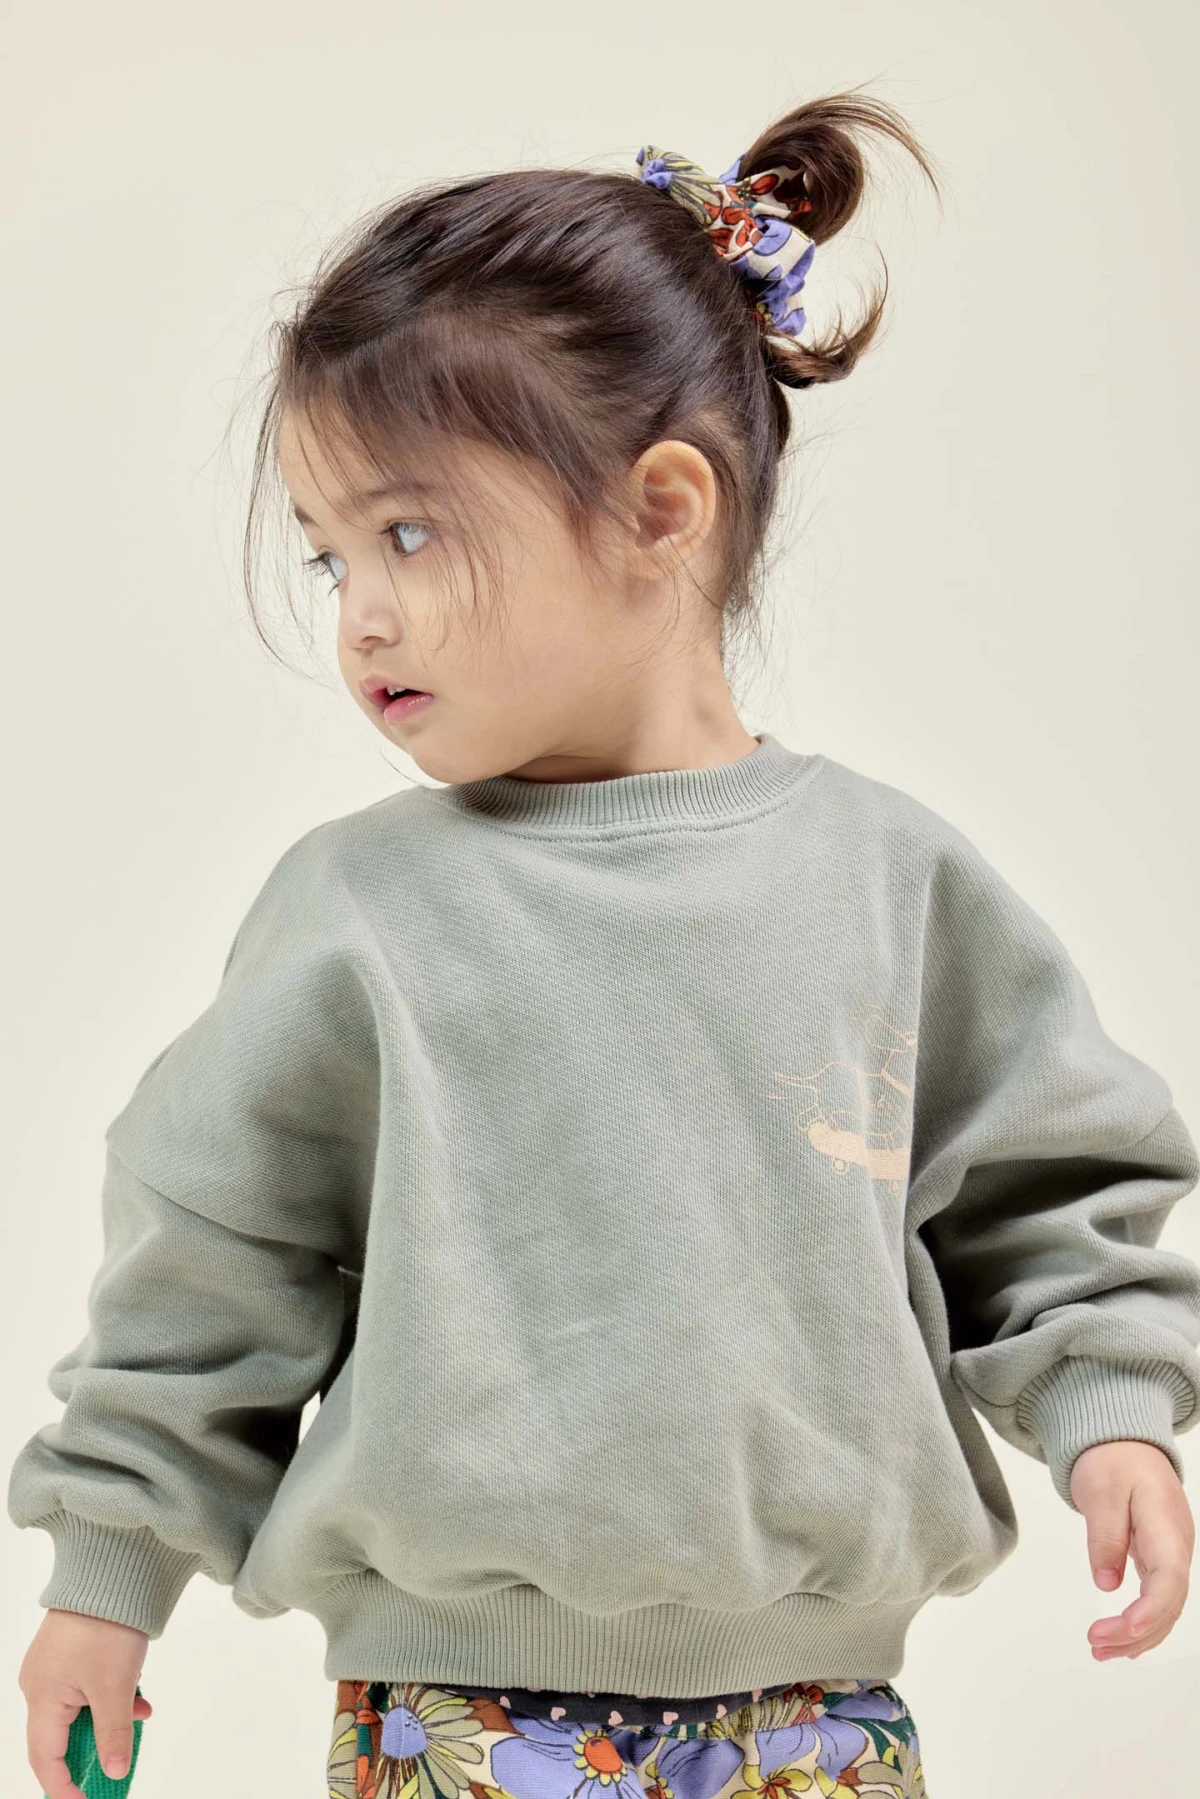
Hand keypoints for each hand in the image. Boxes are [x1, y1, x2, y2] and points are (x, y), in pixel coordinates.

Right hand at [19, 1609, 152, 1797]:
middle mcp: (40, 1684)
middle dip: (91, 1751)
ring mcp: (54, 1665)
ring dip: (108, 1719)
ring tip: (139, 1715)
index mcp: (41, 1697)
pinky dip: (110, 1696)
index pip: (45, 1759)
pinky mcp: (71, 1649)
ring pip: (79, 1709)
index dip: (63, 1788)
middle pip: (60, 1736)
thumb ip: (113, 1735)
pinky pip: (86, 1687)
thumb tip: (114, 1771)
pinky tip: (138, 1694)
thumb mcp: (115, 1688)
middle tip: (117, 1766)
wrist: (111, 1569)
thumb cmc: (106, 1626)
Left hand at [1068, 1438, 1194, 1660]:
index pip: (1169, 1579)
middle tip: (1095, 1644)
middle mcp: (1177, 1546)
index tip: (1125, 1630)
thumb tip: (1106, 1583)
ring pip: (1165, 1607)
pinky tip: (1122, 1642)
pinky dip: (1142, 1622)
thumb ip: (1105, 1536)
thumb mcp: (1101, 1491)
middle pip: (1169, 1602)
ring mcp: (1172, 1554)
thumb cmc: (1112, 1460)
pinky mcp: (1160, 1558)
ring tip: (1100, 1651)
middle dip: (1136, 1631)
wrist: (1124, 1442)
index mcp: (1166, 1527)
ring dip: (1137, 1635)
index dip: (1151, 1610)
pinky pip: (1158, 1598)